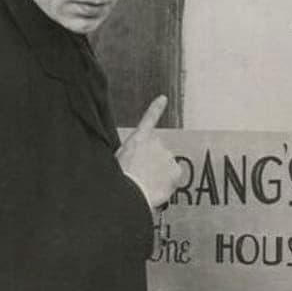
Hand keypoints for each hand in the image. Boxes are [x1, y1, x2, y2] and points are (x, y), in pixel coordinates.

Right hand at [117, 95, 183, 210]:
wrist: (129, 192)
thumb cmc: (120, 180)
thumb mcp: (116, 160)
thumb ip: (129, 155)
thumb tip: (135, 162)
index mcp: (137, 139)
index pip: (149, 119)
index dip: (156, 108)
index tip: (163, 98)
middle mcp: (155, 143)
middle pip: (158, 152)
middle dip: (153, 162)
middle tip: (140, 176)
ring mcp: (167, 155)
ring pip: (166, 165)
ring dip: (159, 173)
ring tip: (146, 184)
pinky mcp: (175, 169)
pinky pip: (174, 177)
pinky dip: (169, 183)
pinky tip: (158, 187)